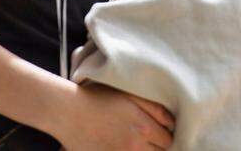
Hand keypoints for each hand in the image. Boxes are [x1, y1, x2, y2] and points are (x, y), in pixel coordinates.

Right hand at [52, 83, 174, 149]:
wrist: (69, 111)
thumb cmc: (98, 98)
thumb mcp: (129, 94)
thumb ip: (155, 108)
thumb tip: (171, 122)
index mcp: (143, 128)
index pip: (167, 139)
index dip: (165, 134)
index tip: (160, 130)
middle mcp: (135, 146)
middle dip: (158, 146)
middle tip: (150, 137)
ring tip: (138, 142)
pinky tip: (125, 146)